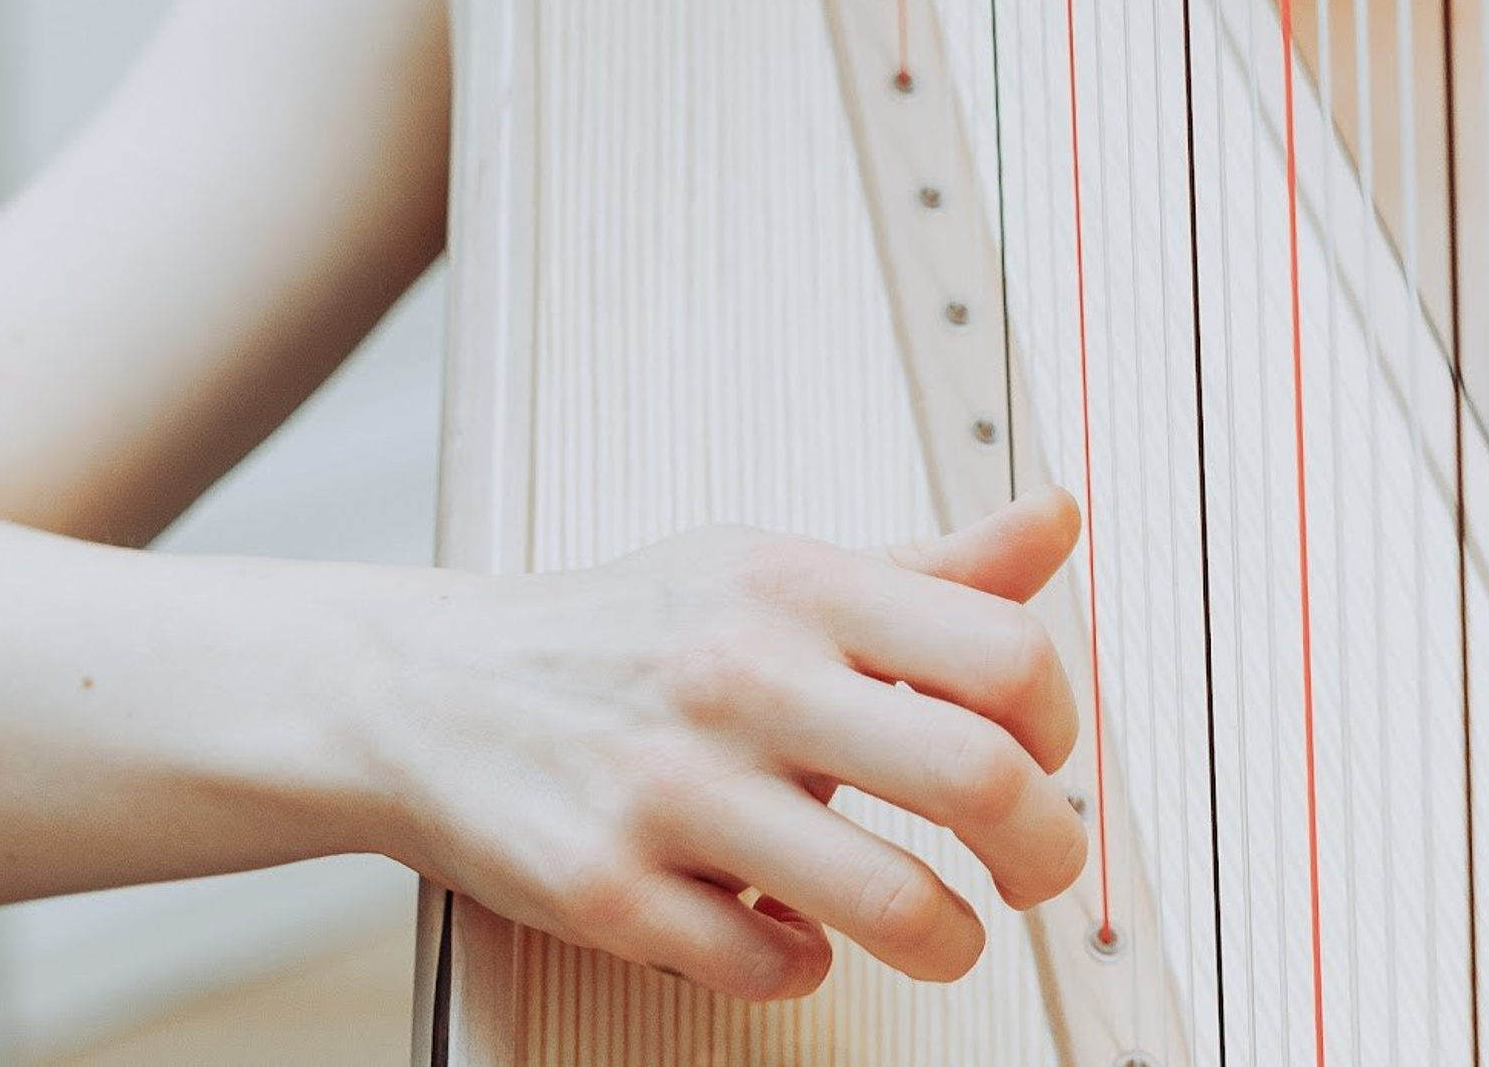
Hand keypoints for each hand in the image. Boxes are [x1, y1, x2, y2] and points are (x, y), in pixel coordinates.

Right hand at [357, 488, 1087, 1002]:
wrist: (429, 686)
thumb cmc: (628, 629)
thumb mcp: (775, 570)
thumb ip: (930, 568)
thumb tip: (1058, 522)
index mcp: (791, 585)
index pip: (1000, 654)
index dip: (1059, 727)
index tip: (1043, 758)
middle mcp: (737, 674)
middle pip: (975, 781)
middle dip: (1044, 853)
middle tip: (1031, 871)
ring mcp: (672, 787)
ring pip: (892, 904)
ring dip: (948, 940)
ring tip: (936, 927)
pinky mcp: (611, 887)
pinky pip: (772, 966)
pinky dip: (805, 963)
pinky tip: (787, 924)